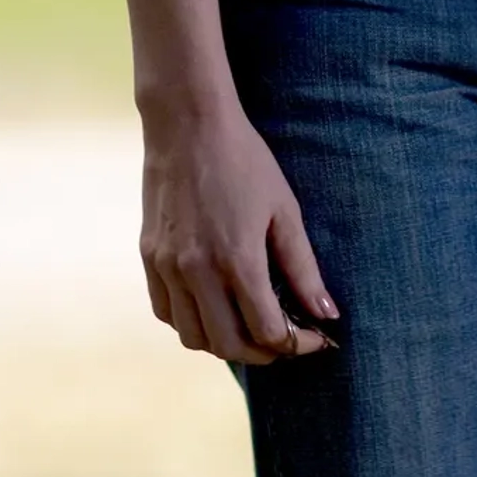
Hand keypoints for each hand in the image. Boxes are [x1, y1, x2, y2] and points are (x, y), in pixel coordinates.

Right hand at [139, 104, 338, 365]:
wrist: (187, 123)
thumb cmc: (245, 160)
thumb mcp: (285, 210)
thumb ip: (304, 268)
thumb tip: (327, 314)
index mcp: (237, 260)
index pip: (269, 332)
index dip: (298, 345)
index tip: (316, 338)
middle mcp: (197, 271)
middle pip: (229, 346)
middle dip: (263, 353)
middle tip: (285, 340)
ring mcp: (167, 267)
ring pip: (193, 338)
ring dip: (224, 343)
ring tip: (248, 327)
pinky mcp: (149, 258)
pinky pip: (165, 313)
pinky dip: (190, 322)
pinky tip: (212, 307)